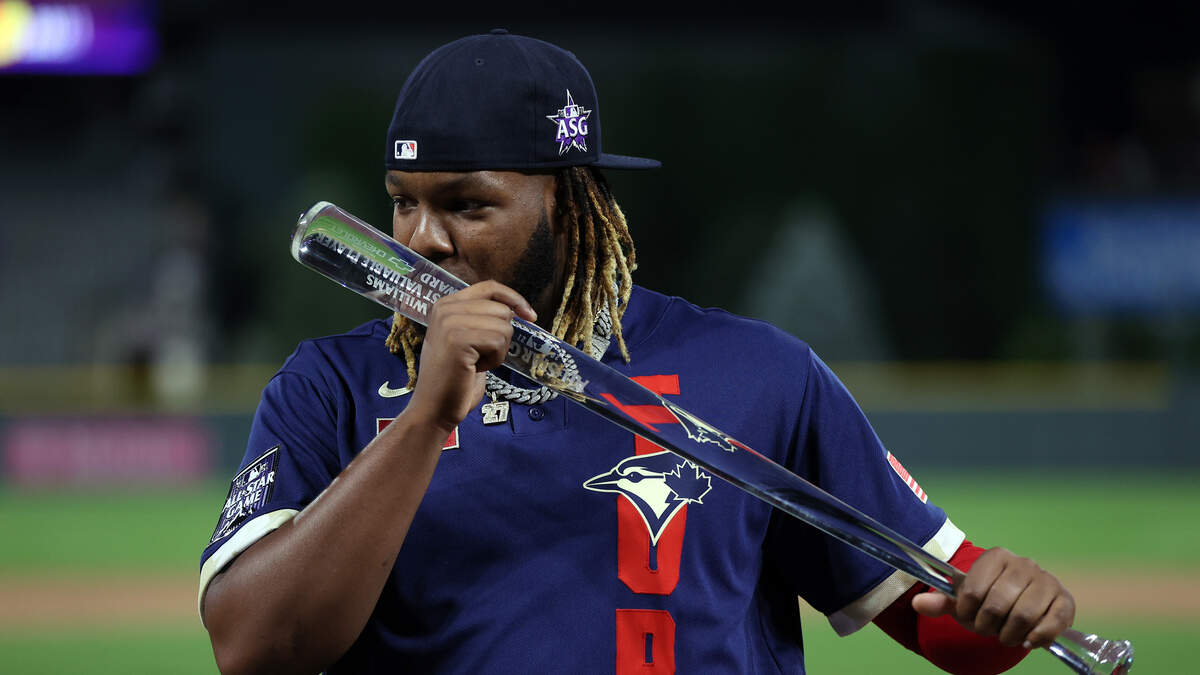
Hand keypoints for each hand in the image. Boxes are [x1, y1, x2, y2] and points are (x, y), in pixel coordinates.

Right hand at [404, 280, 536, 431]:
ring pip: (504, 326)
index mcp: (446, 304)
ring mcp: (449, 322)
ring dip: (498, 351)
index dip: (514, 298)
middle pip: (502, 309)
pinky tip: (474, 369)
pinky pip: (498, 342)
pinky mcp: (458, 340)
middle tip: (481, 356)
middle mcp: (445, 308)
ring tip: (476, 363)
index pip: (490, 287)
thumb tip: (516, 309)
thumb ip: (482, 319)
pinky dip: (495, 360)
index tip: (531, 316)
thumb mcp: (466, 338)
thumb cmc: (456, 379)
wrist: (434, 408)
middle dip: (502, 337)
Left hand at [912, 547, 1074, 648]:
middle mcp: (1023, 563)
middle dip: (988, 626)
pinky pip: (1051, 623)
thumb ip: (941, 602)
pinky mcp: (1064, 599)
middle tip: (987, 630)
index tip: (968, 618)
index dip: (966, 613)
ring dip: (1010, 635)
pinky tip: (1027, 640)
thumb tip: (917, 603)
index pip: (973, 590)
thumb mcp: (965, 600)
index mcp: (996, 557)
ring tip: (1005, 637)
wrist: (1022, 601)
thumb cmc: (989, 599)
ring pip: (1023, 615)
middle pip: (998, 605)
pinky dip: (1037, 637)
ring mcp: (1046, 580)